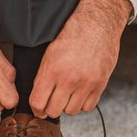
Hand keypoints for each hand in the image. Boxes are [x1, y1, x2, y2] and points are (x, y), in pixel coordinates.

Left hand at [29, 0, 131, 117]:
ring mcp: (86, 83)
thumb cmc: (72, 36)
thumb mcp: (50, 53)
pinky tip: (79, 94)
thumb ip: (43, 77)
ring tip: (67, 95)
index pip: (38, 102)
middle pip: (54, 111)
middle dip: (50, 109)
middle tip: (52, 102)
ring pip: (71, 111)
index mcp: (52, 69)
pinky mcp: (100, 85)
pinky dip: (82, 104)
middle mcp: (69, 78)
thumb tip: (38, 100)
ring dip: (67, 106)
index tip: (38, 109)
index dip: (36, 109)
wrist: (97, 25)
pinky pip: (87, 107)